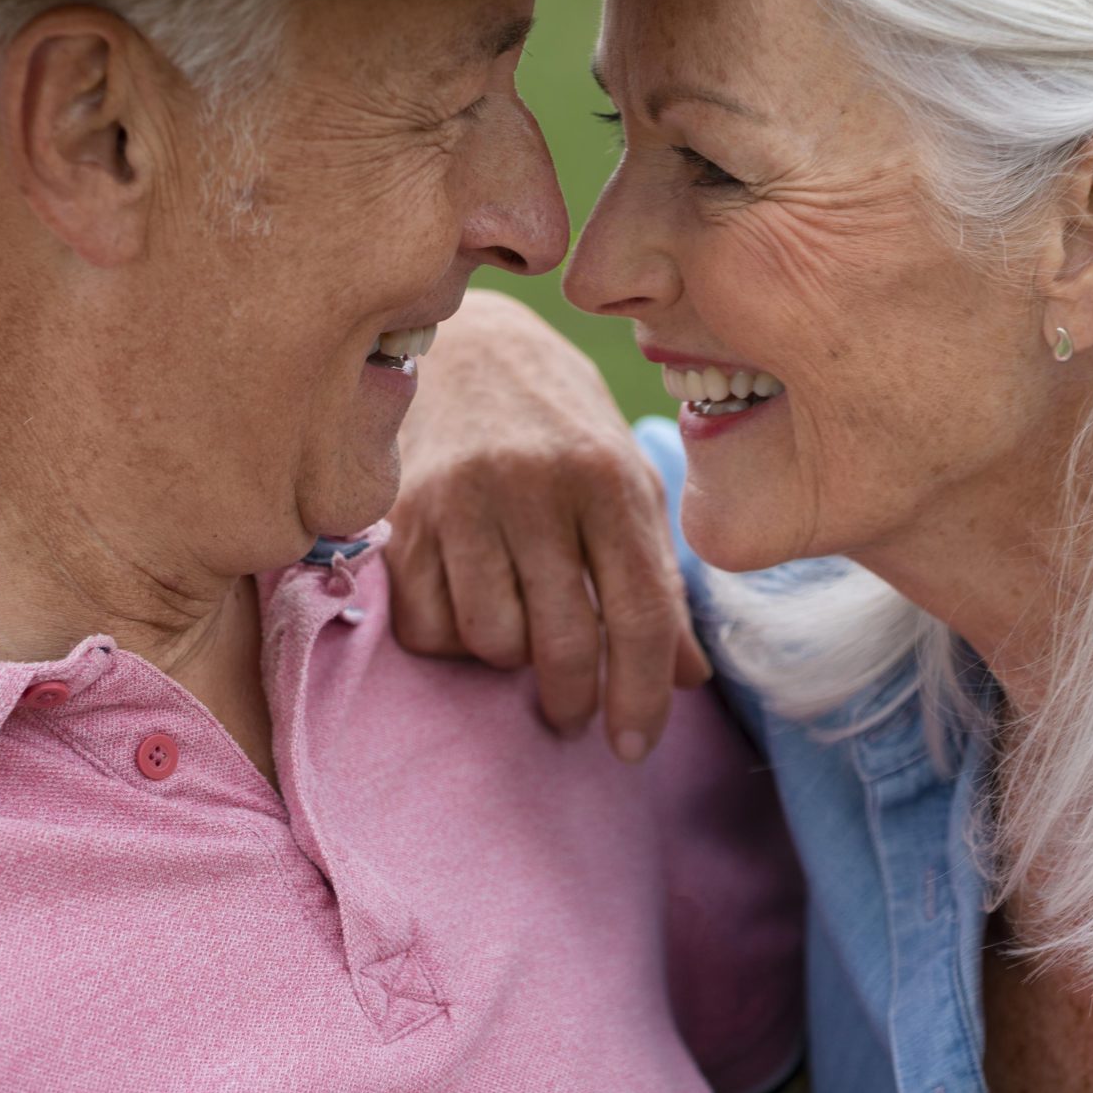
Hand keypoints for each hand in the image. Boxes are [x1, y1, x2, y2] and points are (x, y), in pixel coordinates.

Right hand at [389, 290, 709, 759]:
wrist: (471, 345)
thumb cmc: (564, 429)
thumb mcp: (626, 484)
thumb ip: (657, 578)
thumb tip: (689, 680)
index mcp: (610, 478)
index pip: (640, 613)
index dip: (642, 695)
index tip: (636, 747)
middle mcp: (538, 486)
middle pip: (564, 642)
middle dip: (574, 700)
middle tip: (573, 713)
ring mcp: (464, 499)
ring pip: (492, 642)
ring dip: (509, 661)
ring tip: (519, 631)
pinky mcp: (403, 514)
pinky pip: (426, 626)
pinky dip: (450, 641)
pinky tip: (467, 608)